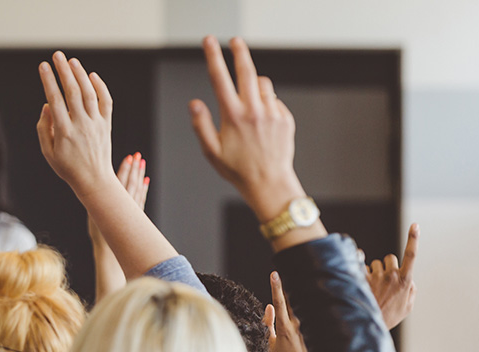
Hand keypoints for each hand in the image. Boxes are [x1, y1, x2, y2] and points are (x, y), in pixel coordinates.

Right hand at [36, 51, 113, 191]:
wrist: (94, 180)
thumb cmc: (68, 167)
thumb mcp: (48, 152)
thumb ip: (44, 128)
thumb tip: (47, 105)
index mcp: (64, 132)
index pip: (55, 100)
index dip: (49, 81)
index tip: (43, 66)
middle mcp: (81, 125)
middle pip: (73, 92)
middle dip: (63, 71)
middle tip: (57, 56)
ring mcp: (96, 124)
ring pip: (89, 93)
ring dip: (80, 75)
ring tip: (72, 61)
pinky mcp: (107, 125)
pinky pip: (106, 102)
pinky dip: (101, 87)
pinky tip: (92, 76)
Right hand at [88, 153, 148, 244]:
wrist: (109, 251)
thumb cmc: (99, 234)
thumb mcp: (93, 215)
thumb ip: (96, 201)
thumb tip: (95, 186)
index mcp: (113, 203)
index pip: (121, 181)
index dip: (125, 169)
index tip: (129, 158)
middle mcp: (125, 205)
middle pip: (131, 182)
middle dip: (134, 168)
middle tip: (137, 156)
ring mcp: (133, 210)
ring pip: (138, 188)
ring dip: (140, 175)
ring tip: (142, 163)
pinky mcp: (137, 215)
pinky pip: (142, 198)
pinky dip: (144, 189)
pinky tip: (145, 181)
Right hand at [189, 37, 303, 220]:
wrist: (270, 183)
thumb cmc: (238, 170)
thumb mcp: (211, 151)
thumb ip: (200, 124)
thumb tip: (194, 103)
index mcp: (233, 117)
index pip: (219, 79)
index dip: (213, 57)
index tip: (209, 42)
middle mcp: (253, 111)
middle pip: (246, 70)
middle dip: (239, 52)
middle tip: (235, 40)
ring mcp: (272, 113)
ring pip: (263, 84)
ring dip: (254, 85)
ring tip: (249, 104)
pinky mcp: (285, 118)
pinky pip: (275, 100)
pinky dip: (267, 104)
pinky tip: (262, 123)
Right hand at [265, 270, 317, 351]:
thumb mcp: (270, 345)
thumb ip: (268, 324)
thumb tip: (268, 308)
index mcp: (284, 327)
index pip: (279, 301)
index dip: (276, 286)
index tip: (274, 273)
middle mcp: (297, 324)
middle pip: (290, 300)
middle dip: (286, 289)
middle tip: (281, 276)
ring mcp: (306, 327)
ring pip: (297, 309)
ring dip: (293, 303)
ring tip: (291, 305)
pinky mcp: (311, 331)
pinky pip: (304, 317)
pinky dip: (300, 314)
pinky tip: (300, 323)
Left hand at [362, 223, 418, 329]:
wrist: (369, 325)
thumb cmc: (390, 316)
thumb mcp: (407, 306)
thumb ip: (411, 290)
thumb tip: (409, 279)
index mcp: (405, 280)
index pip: (411, 255)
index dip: (413, 239)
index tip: (415, 226)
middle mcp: (391, 275)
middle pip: (390, 258)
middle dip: (388, 266)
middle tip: (385, 281)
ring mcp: (375, 276)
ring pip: (376, 263)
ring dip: (375, 271)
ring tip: (373, 287)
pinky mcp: (361, 278)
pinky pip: (360, 263)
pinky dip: (359, 265)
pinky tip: (358, 269)